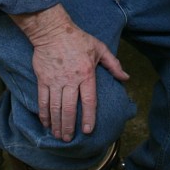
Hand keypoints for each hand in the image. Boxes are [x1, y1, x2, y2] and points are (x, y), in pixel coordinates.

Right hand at [11, 5, 128, 140]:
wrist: (52, 31)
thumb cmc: (78, 39)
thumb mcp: (100, 48)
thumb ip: (113, 64)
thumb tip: (126, 78)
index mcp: (86, 74)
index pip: (89, 100)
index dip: (89, 117)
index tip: (88, 130)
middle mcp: (70, 80)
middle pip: (70, 108)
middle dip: (69, 126)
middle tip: (69, 138)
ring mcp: (55, 81)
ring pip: (56, 107)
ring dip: (57, 124)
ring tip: (59, 135)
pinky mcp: (43, 80)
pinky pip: (43, 100)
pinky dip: (44, 114)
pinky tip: (46, 123)